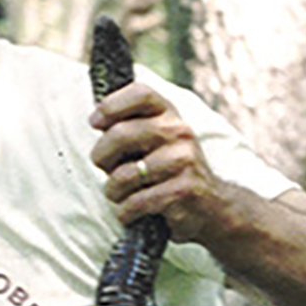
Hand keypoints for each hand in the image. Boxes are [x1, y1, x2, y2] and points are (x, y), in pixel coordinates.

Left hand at [89, 83, 225, 243]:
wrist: (210, 205)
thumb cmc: (168, 170)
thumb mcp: (155, 140)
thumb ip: (129, 126)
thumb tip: (96, 120)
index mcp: (169, 113)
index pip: (140, 93)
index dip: (111, 105)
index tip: (95, 122)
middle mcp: (178, 131)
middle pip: (120, 134)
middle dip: (100, 156)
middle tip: (103, 168)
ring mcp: (183, 160)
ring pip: (124, 175)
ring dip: (112, 191)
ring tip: (119, 194)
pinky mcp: (183, 190)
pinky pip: (136, 202)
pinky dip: (125, 212)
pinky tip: (130, 212)